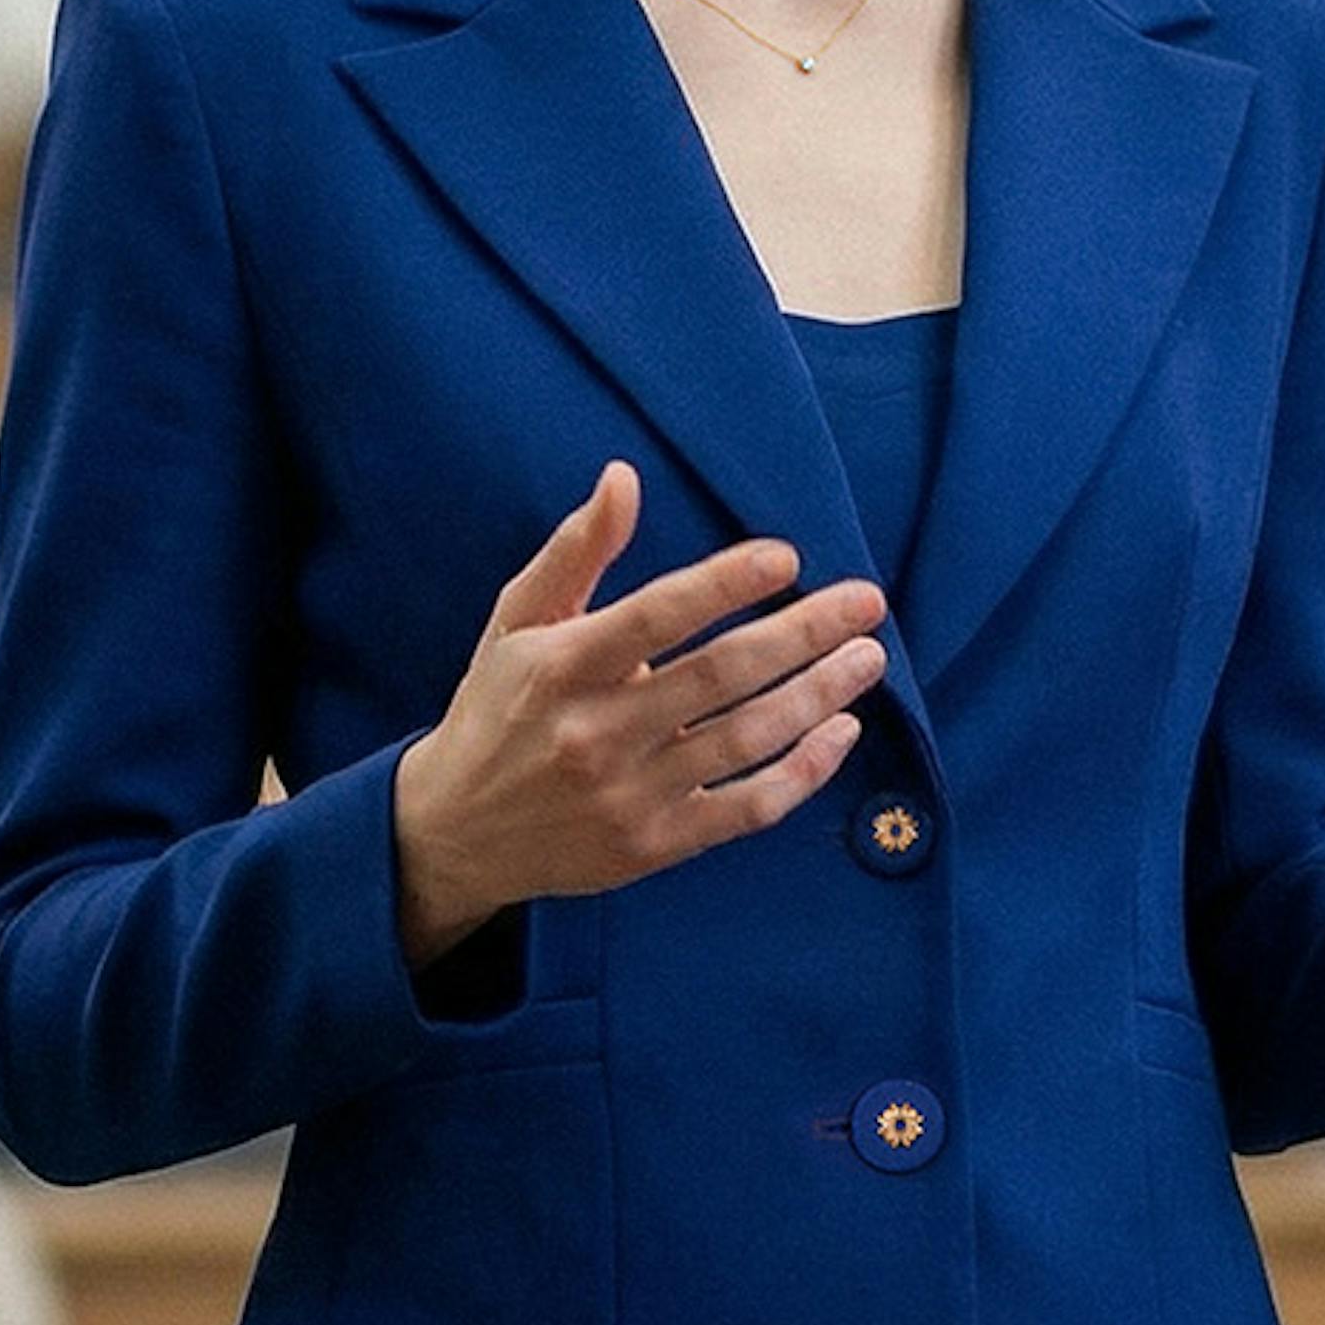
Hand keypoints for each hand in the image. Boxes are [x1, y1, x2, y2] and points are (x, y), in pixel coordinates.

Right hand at [391, 460, 886, 968]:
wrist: (457, 831)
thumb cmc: (497, 708)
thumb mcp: (518, 621)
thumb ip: (576, 550)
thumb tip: (624, 478)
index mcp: (560, 667)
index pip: (656, 617)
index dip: (724, 585)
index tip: (786, 559)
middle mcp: (595, 732)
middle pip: (720, 676)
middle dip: (802, 635)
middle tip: (866, 602)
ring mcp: (629, 795)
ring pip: (745, 739)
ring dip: (818, 695)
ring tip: (867, 656)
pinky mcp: (654, 845)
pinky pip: (747, 808)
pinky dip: (803, 772)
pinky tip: (840, 731)